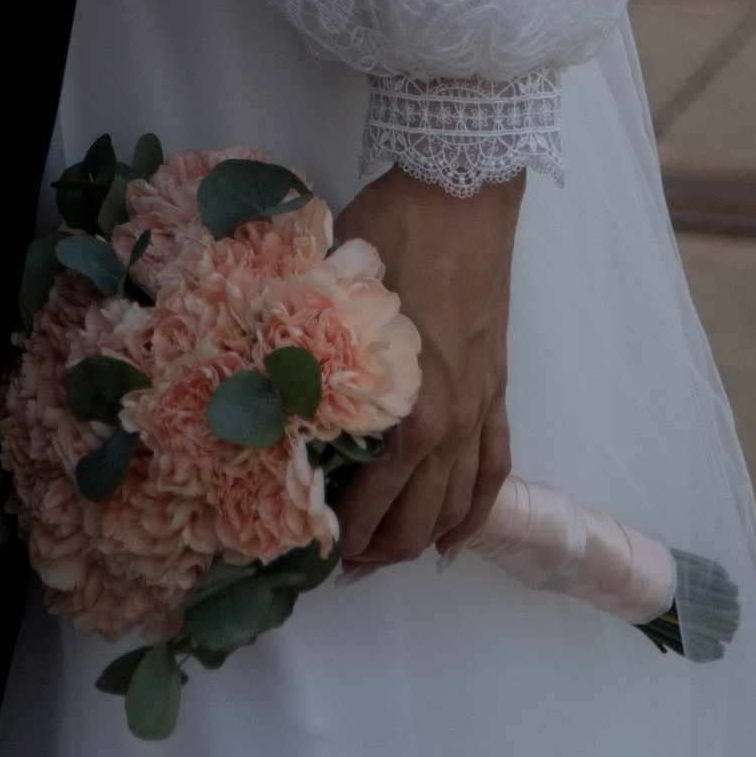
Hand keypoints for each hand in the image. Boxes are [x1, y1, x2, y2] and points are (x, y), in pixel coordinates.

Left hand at [330, 170, 520, 569]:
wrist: (462, 189)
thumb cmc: (392, 230)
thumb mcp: (333, 291)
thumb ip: (306, 346)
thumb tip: (258, 383)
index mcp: (403, 408)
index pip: (364, 500)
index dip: (330, 533)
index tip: (298, 546)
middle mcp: (447, 423)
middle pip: (410, 519)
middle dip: (371, 553)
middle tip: (331, 567)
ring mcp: (479, 408)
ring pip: (453, 507)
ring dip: (417, 542)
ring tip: (378, 561)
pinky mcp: (498, 390)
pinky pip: (495, 471)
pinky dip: (475, 514)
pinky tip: (453, 541)